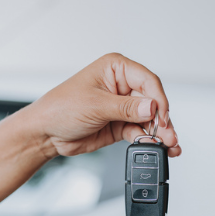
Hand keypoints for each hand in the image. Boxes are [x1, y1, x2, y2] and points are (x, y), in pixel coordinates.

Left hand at [30, 52, 180, 157]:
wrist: (45, 133)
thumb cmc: (61, 108)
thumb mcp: (96, 105)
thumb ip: (127, 108)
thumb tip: (152, 107)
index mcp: (115, 68)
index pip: (147, 80)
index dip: (158, 99)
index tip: (162, 116)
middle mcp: (122, 86)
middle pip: (152, 101)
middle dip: (163, 120)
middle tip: (169, 135)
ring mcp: (122, 107)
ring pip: (149, 119)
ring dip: (160, 133)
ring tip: (169, 145)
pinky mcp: (120, 125)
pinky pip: (140, 132)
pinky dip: (149, 140)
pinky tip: (157, 147)